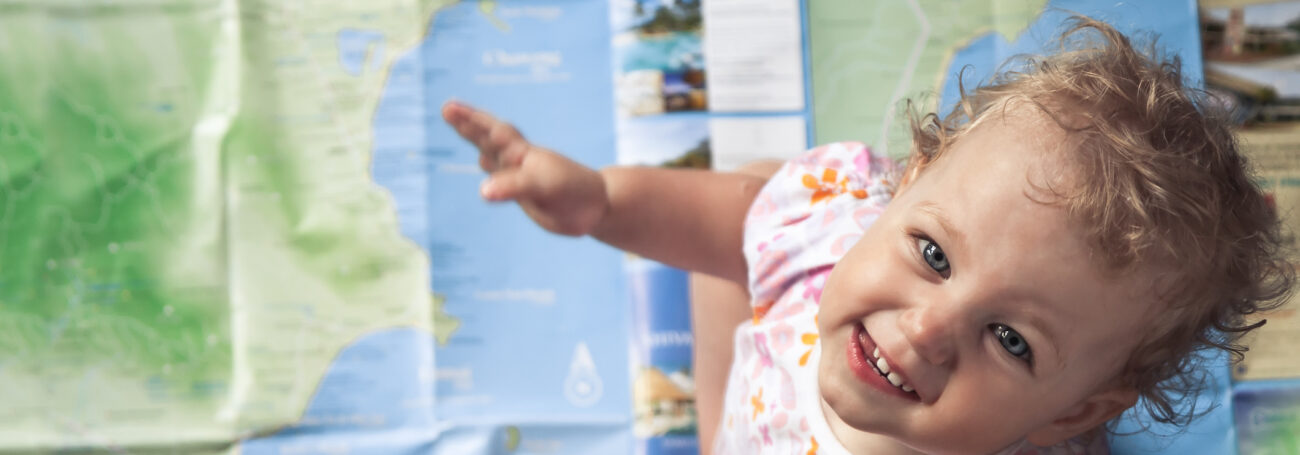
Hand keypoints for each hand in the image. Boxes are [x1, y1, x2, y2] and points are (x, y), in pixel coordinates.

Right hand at [441, 101, 608, 235]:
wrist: (598, 206)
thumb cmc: (573, 193)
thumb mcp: (542, 187)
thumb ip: (512, 187)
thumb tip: (483, 191)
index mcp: (523, 154)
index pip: (492, 132)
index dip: (471, 120)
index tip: (449, 108)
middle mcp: (520, 160)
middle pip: (490, 136)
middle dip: (468, 122)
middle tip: (447, 107)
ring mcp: (522, 174)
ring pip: (493, 151)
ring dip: (476, 138)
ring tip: (459, 123)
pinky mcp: (526, 191)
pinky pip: (501, 172)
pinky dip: (489, 163)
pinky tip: (483, 161)